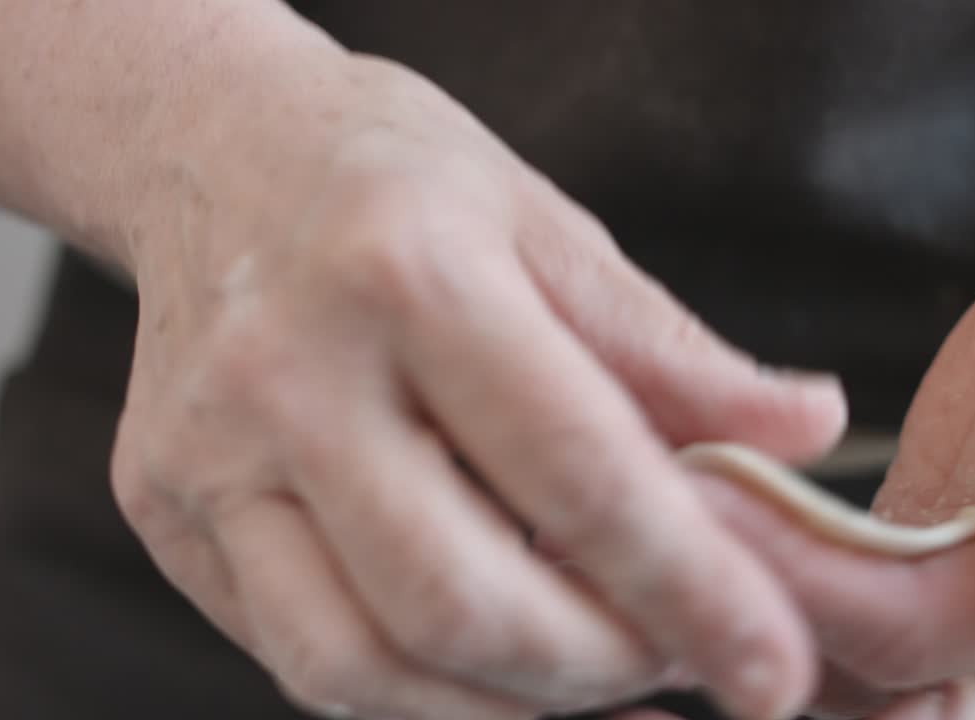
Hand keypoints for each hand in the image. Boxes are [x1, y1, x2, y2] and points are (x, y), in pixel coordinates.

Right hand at [108, 55, 846, 719]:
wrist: (217, 153)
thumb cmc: (398, 184)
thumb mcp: (550, 228)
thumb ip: (672, 352)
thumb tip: (807, 433)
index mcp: (404, 271)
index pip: (575, 470)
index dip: (695, 588)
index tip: (776, 667)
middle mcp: (286, 373)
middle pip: (462, 603)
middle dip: (605, 668)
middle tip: (685, 656)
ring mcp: (206, 459)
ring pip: (365, 666)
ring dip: (516, 706)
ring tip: (603, 667)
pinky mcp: (167, 519)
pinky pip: (307, 658)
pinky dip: (426, 696)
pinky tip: (505, 674)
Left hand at [690, 228, 974, 718]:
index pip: (909, 633)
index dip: (808, 582)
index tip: (710, 511)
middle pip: (847, 686)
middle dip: (744, 621)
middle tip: (641, 540)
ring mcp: (932, 631)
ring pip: (813, 670)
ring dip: (721, 619)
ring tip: (630, 548)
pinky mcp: (887, 594)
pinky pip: (805, 626)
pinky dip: (736, 603)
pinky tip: (664, 574)